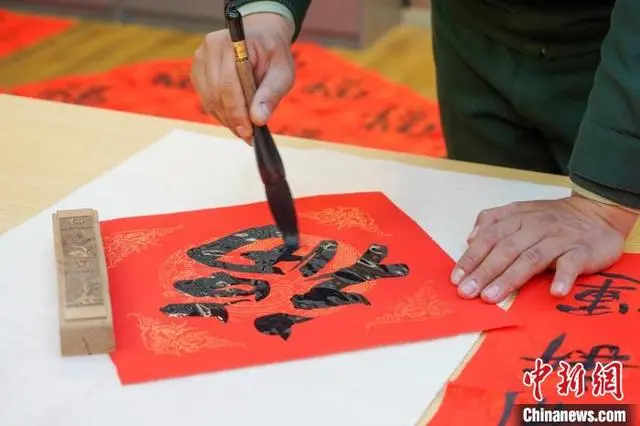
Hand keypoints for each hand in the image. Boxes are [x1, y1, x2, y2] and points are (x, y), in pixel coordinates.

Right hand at [190, 13, 294, 141]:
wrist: (262, 37)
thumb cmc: (273, 54)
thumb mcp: (282, 73)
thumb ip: (271, 94)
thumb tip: (258, 120)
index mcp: (232, 43)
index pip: (228, 85)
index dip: (237, 112)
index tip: (249, 132)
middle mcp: (210, 48)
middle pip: (216, 95)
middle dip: (233, 120)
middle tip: (248, 136)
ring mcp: (200, 60)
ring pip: (209, 100)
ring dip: (226, 119)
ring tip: (244, 130)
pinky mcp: (198, 71)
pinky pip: (206, 100)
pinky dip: (220, 113)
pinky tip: (236, 118)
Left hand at [450, 194, 637, 302]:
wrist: (598, 213)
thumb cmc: (553, 218)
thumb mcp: (520, 212)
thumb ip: (493, 221)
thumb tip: (470, 238)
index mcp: (518, 218)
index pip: (489, 238)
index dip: (471, 258)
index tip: (456, 278)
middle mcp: (535, 227)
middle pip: (505, 250)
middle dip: (483, 272)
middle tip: (467, 292)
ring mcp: (559, 239)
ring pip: (531, 258)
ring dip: (509, 278)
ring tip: (491, 296)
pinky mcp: (582, 251)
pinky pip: (571, 264)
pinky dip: (563, 277)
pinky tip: (554, 292)